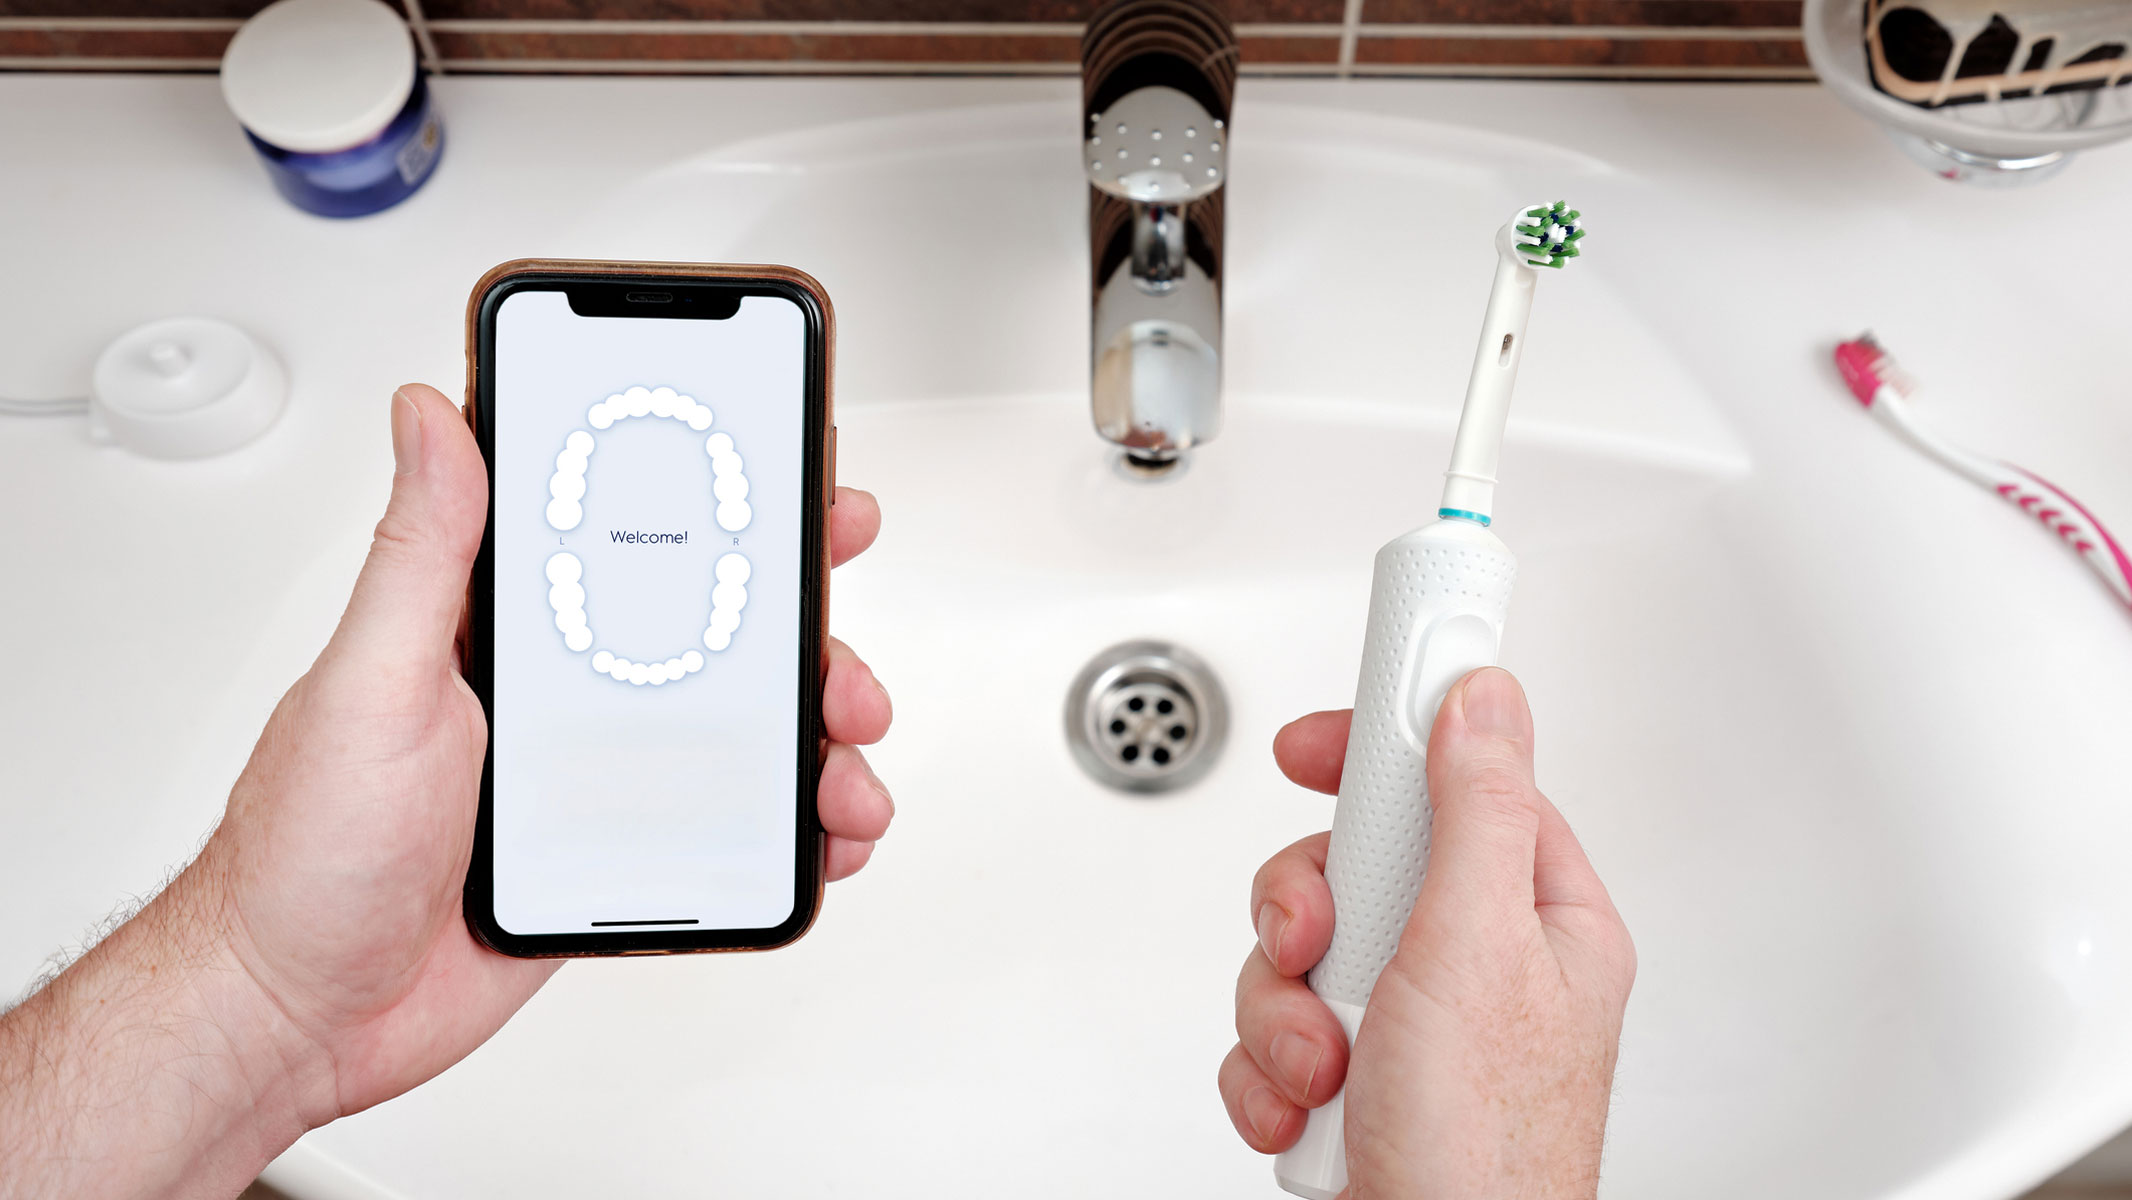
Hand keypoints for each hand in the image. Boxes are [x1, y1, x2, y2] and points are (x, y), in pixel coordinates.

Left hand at [0, 384, 893, 1198]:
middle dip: (804, 637)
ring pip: (741, 735)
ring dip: (816, 743)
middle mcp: (558, 692)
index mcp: (502, 628)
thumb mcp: (372, 681)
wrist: (299, 1013)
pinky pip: (729, 830)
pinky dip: (791, 832)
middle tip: (838, 658)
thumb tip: (427, 414)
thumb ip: (422, 552)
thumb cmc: (307, 851)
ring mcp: (593, 776)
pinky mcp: (615, 857)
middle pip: (715, 636)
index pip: (627, 534)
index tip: (799, 482)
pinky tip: (819, 839)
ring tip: (842, 776)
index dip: (724, 503)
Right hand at [1219, 667, 1634, 1198]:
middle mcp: (1473, 965)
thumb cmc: (1484, 1154)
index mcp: (1536, 919)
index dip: (1380, 753)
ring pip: (1296, 948)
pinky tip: (1305, 1110)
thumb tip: (1484, 698)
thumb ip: (1477, 811)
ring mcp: (1406, 1023)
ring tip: (1324, 1065)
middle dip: (1307, 915)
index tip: (1315, 741)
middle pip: (1352, 863)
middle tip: (1319, 946)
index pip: (1458, 784)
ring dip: (1282, 1011)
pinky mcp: (1349, 1075)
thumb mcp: (1479, 949)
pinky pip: (1270, 1027)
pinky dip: (1267, 1071)